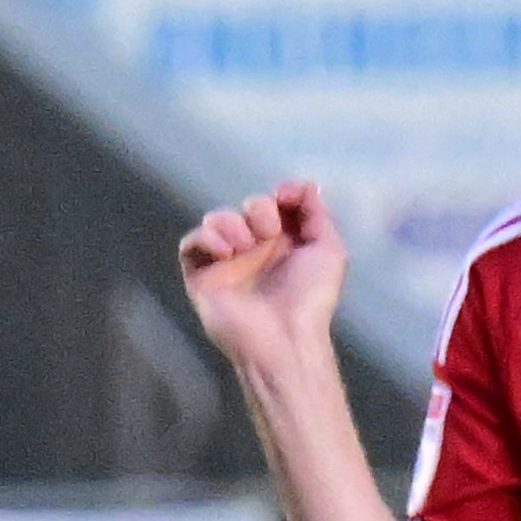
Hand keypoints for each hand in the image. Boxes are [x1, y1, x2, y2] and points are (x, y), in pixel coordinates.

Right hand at [178, 181, 348, 370]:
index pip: (279, 204)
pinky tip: (225, 251)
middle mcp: (258, 248)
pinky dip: (205, 238)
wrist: (283, 336)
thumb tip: (306, 184)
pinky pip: (192, 242)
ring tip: (244, 245)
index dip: (283, 193)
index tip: (286, 193)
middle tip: (267, 231)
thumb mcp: (329, 251)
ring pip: (218, 219)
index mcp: (290, 242)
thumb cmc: (311, 297)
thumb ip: (318, 216)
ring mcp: (228, 260)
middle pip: (250, 207)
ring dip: (231, 223)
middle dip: (258, 209)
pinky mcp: (201, 274)